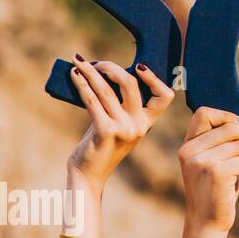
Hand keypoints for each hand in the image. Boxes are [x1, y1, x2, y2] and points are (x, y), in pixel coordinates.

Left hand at [66, 55, 174, 193]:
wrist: (88, 175)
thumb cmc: (99, 147)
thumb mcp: (118, 126)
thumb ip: (119, 107)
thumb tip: (104, 77)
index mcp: (146, 123)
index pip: (164, 97)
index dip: (155, 78)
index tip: (139, 66)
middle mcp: (139, 125)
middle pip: (131, 84)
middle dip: (110, 68)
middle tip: (95, 63)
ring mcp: (124, 129)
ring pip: (107, 90)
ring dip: (90, 72)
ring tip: (78, 62)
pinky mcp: (105, 131)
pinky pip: (92, 101)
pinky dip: (82, 85)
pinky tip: (74, 75)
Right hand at [176, 108, 238, 234]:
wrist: (207, 224)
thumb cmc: (216, 193)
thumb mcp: (213, 165)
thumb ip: (221, 145)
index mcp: (187, 146)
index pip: (203, 113)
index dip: (227, 115)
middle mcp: (190, 151)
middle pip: (230, 128)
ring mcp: (202, 161)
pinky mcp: (216, 172)